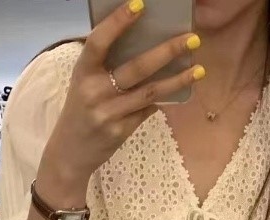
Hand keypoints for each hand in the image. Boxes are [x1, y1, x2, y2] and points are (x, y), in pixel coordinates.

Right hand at [39, 0, 203, 196]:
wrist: (69, 154)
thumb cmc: (80, 112)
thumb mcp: (83, 85)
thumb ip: (105, 68)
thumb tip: (145, 48)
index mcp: (82, 72)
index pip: (99, 41)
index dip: (118, 22)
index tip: (140, 5)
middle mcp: (95, 91)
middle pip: (137, 67)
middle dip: (167, 51)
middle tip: (191, 39)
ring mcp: (109, 113)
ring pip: (150, 92)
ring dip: (178, 80)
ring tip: (199, 69)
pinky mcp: (121, 131)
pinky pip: (148, 111)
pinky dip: (163, 100)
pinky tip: (180, 91)